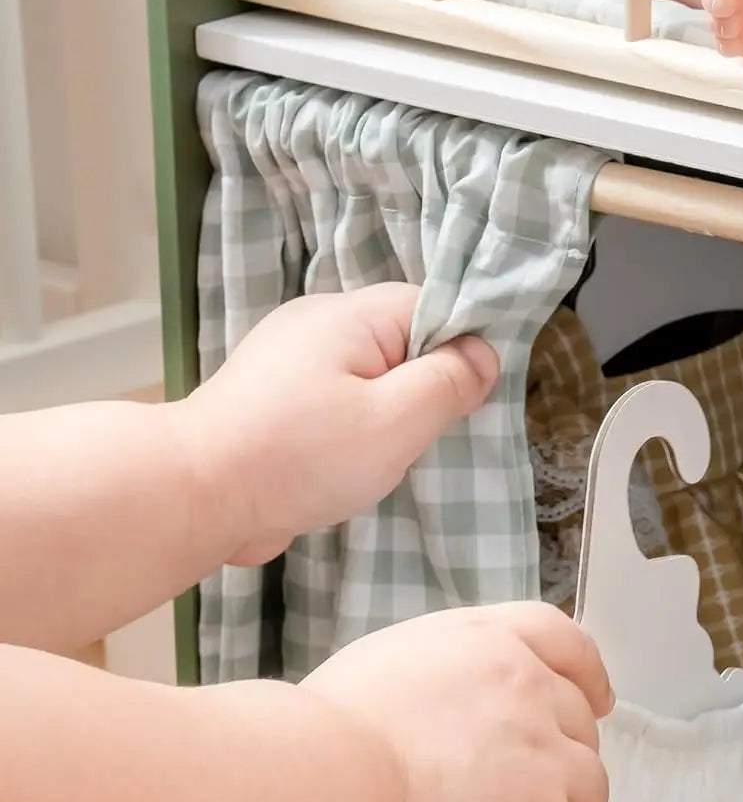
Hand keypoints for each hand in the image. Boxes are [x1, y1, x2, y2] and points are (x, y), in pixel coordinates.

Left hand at [175, 283, 499, 566]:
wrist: (200, 494)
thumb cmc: (302, 456)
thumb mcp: (396, 421)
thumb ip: (446, 383)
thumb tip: (482, 355)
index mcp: (348, 315)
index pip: (429, 307)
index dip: (458, 351)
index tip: (463, 403)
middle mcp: (314, 324)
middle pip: (397, 343)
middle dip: (419, 392)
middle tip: (415, 441)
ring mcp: (286, 362)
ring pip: (365, 379)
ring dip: (382, 419)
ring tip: (374, 460)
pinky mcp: (268, 400)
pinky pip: (331, 403)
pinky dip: (346, 433)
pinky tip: (340, 467)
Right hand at [300, 602, 613, 801]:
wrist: (326, 788)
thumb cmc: (324, 742)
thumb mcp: (383, 671)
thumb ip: (441, 688)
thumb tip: (447, 728)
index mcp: (488, 647)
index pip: (564, 643)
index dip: (586, 678)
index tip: (594, 701)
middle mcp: (529, 692)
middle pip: (579, 732)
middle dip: (550, 768)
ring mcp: (547, 763)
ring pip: (587, 797)